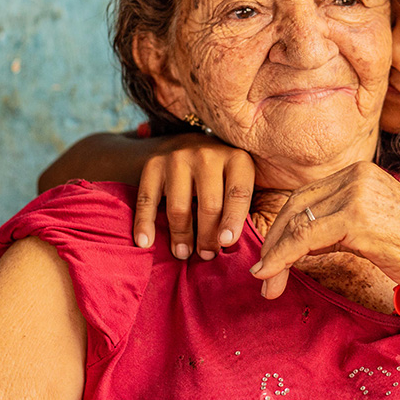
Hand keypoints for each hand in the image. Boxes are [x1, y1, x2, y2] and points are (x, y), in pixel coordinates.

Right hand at [133, 133, 254, 259]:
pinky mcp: (153, 165)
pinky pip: (147, 200)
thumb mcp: (243, 178)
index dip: (233, 220)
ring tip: (183, 254)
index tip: (226, 242)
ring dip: (181, 236)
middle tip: (207, 255)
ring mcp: (178, 158)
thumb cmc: (223, 173)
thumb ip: (252, 204)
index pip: (238, 193)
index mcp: (237, 159)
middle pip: (209, 204)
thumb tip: (255, 243)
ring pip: (179, 206)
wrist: (188, 143)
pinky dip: (145, 224)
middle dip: (208, 235)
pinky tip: (145, 243)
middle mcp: (207, 155)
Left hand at [250, 162, 399, 298]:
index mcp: (361, 171)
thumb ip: (338, 223)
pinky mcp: (355, 217)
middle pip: (296, 205)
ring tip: (266, 282)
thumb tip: (301, 242)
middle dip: (274, 241)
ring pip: (295, 223)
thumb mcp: (372, 224)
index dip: (283, 226)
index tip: (272, 255)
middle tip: (261, 272)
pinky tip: (271, 275)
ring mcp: (356, 193)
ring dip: (274, 256)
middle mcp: (356, 174)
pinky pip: (303, 238)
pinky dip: (281, 258)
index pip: (307, 195)